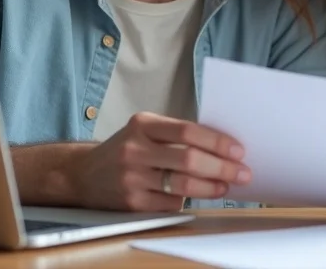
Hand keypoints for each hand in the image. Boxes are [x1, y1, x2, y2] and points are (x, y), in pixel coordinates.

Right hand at [67, 112, 250, 211]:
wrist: (83, 174)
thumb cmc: (126, 149)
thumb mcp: (145, 130)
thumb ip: (177, 134)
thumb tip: (223, 147)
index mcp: (143, 124)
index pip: (188, 131)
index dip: (217, 141)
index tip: (238, 150)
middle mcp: (135, 149)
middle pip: (189, 159)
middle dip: (222, 167)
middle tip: (242, 172)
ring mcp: (132, 177)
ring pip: (183, 184)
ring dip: (211, 186)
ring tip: (226, 186)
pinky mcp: (132, 202)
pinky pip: (171, 202)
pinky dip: (190, 199)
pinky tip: (201, 195)